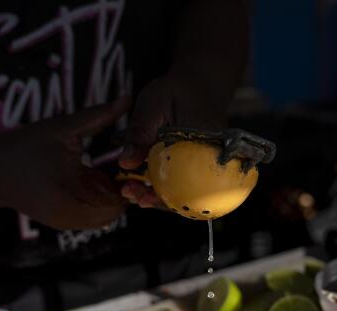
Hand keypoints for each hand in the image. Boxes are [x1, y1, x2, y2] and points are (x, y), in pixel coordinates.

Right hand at [1, 97, 130, 229]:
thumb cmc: (24, 146)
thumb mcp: (62, 128)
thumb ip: (98, 115)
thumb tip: (127, 98)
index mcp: (70, 196)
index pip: (117, 201)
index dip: (127, 183)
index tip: (129, 163)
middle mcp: (68, 217)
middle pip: (114, 213)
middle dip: (120, 191)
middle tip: (117, 168)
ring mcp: (64, 224)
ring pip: (104, 218)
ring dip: (109, 198)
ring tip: (100, 174)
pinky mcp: (61, 224)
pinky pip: (91, 219)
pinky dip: (96, 203)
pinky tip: (87, 182)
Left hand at [118, 72, 227, 207]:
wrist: (201, 83)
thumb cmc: (178, 90)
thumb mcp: (153, 105)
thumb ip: (140, 132)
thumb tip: (125, 163)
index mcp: (205, 147)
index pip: (189, 183)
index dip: (166, 198)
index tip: (142, 200)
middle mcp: (211, 161)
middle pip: (189, 194)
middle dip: (159, 201)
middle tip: (131, 195)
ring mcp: (207, 166)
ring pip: (186, 191)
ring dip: (159, 195)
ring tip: (131, 191)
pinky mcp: (198, 166)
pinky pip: (184, 182)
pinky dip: (163, 185)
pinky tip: (141, 183)